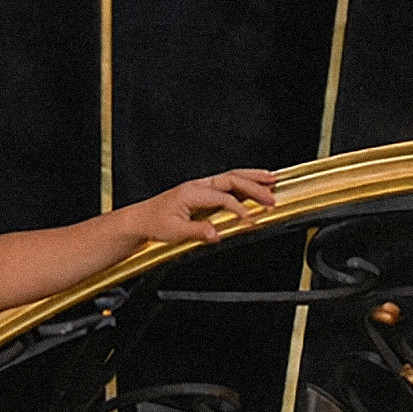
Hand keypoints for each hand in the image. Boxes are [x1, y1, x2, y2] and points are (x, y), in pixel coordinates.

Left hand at [130, 168, 278, 244]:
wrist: (140, 219)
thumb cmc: (154, 223)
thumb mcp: (174, 232)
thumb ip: (197, 232)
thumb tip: (217, 234)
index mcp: (191, 192)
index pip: (222, 197)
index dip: (239, 208)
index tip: (251, 220)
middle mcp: (197, 186)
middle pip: (231, 179)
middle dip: (254, 186)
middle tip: (272, 196)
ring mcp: (201, 187)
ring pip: (231, 177)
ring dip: (252, 178)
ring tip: (272, 179)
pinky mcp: (203, 192)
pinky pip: (227, 184)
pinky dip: (244, 183)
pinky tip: (255, 187)